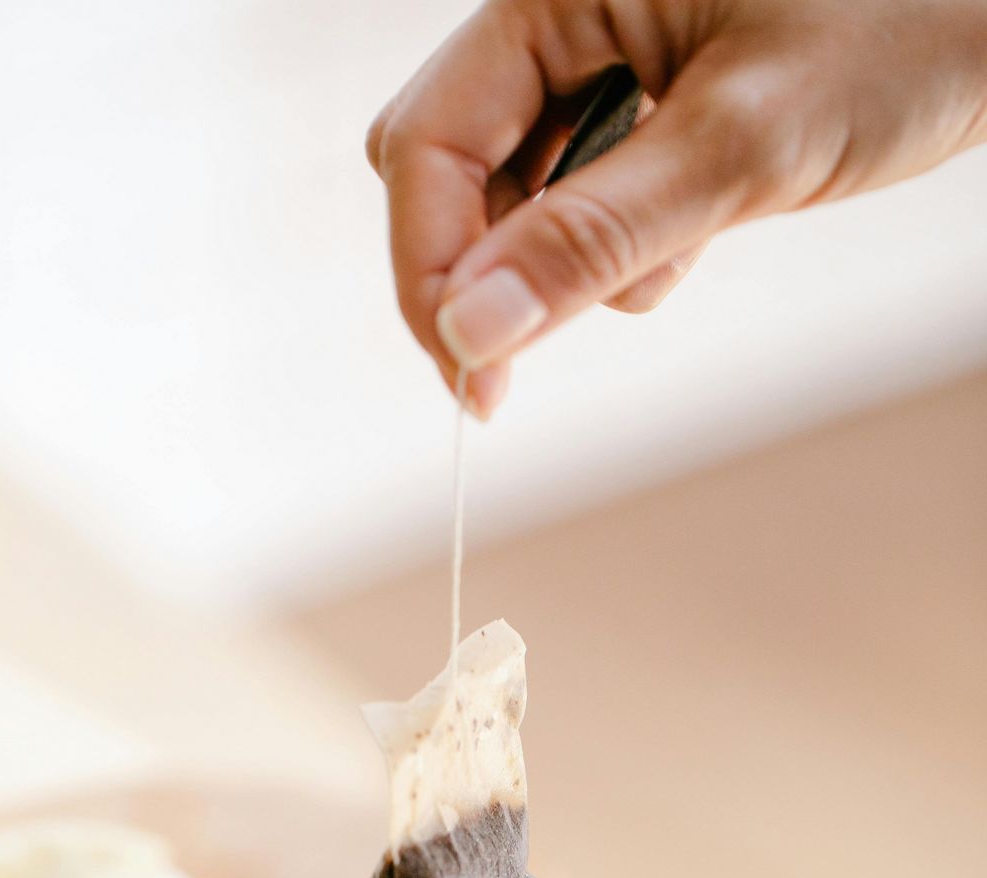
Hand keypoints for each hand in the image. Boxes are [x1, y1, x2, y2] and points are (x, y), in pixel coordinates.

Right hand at [366, 0, 986, 415]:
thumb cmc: (911, 20)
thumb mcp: (744, 141)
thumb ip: (597, 236)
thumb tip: (471, 333)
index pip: (428, 142)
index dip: (431, 271)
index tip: (472, 380)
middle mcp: (563, 10)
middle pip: (451, 164)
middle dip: (486, 266)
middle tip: (525, 357)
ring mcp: (605, 52)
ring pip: (518, 187)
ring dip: (566, 256)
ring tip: (676, 251)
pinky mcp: (652, 97)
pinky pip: (585, 188)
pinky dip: (620, 240)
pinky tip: (694, 232)